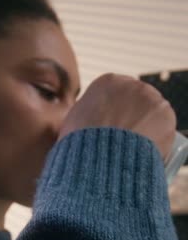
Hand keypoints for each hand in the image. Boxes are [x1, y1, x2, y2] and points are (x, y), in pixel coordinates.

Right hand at [58, 73, 176, 160]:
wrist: (99, 157)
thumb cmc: (80, 142)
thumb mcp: (73, 121)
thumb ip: (85, 114)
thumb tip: (87, 122)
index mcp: (108, 82)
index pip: (117, 94)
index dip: (116, 112)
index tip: (115, 127)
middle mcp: (132, 84)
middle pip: (137, 100)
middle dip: (134, 116)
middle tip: (128, 139)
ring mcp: (151, 99)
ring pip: (153, 113)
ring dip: (148, 127)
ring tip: (136, 148)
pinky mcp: (166, 116)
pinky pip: (165, 128)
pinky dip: (159, 140)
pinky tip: (147, 152)